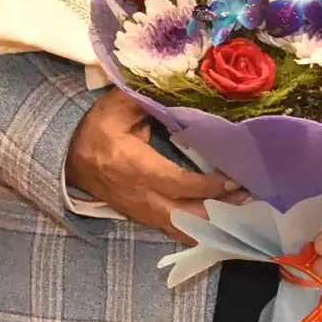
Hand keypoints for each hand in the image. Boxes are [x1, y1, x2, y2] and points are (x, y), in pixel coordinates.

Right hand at [65, 89, 237, 240]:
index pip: (180, 183)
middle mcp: (143, 197)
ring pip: (185, 230)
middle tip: (251, 199)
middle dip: (222, 211)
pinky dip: (201, 231)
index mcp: (137, 168)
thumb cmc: (97, 130)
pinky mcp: (145, 218)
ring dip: (215, 225)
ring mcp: (144, 212)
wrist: (69, 158)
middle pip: (188, 216)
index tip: (236, 178)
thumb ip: (147, 98)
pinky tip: (223, 224)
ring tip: (243, 211)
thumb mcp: (118, 107)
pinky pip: (177, 232)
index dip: (210, 185)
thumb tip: (181, 88)